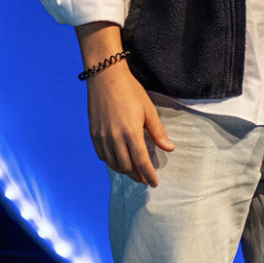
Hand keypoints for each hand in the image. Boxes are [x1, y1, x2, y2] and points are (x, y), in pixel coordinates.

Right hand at [86, 61, 174, 185]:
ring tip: (134, 173)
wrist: (105, 78)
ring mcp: (102, 136)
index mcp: (131, 132)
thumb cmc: (131, 91)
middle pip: (126, 166)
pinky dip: (111, 162)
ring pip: (113, 163)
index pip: (141, 161)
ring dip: (125, 171)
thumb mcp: (149, 110)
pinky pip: (102, 155)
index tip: (154, 183)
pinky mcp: (93, 134)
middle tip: (146, 179)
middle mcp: (114, 137)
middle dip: (137, 176)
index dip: (148, 174)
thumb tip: (169, 149)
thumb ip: (158, 132)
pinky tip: (118, 162)